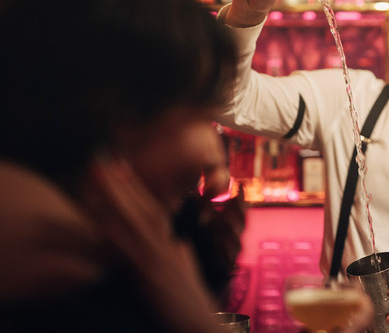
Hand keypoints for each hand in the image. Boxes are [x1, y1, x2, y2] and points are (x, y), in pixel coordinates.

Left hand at [82, 155, 221, 332]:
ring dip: (117, 196)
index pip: (154, 210)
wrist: (200, 323)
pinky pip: (129, 248)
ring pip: (137, 220)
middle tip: (104, 162)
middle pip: (144, 208)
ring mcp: (159, 257)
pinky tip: (98, 218)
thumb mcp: (187, 272)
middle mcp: (166, 245)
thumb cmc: (191, 302)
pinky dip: (114, 231)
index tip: (121, 169)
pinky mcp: (151, 272)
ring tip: (100, 177)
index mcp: (172, 244)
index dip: (136, 190)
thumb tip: (178, 242)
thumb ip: (181, 255)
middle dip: (124, 183)